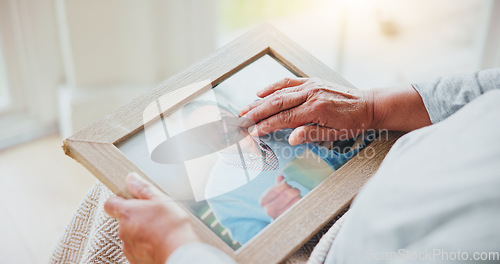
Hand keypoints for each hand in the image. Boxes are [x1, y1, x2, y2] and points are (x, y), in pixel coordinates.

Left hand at [104, 173, 199, 263]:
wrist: (178, 253)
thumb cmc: (171, 226)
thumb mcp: (160, 200)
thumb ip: (142, 188)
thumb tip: (131, 178)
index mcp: (127, 212)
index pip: (110, 203)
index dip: (119, 201)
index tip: (131, 201)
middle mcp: (123, 230)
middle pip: (123, 220)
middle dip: (136, 217)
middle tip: (153, 216)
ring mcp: (128, 246)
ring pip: (130, 235)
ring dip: (140, 231)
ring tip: (158, 230)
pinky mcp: (134, 259)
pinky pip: (136, 248)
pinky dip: (145, 245)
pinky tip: (158, 242)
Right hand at [240, 78, 373, 144]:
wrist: (367, 105)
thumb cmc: (352, 122)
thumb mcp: (334, 134)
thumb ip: (311, 134)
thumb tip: (291, 139)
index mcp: (315, 109)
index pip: (284, 119)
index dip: (266, 126)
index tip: (252, 132)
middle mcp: (310, 94)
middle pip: (276, 103)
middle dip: (256, 112)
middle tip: (241, 120)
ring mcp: (310, 85)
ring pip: (278, 93)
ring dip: (259, 101)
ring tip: (244, 109)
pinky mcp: (311, 81)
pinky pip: (287, 82)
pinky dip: (272, 87)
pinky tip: (261, 92)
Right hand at [259, 175, 300, 218]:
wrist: (281, 220)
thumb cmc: (277, 203)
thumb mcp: (275, 194)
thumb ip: (278, 185)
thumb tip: (280, 176)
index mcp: (263, 201)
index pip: (275, 190)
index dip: (284, 185)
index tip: (286, 185)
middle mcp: (269, 210)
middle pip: (286, 195)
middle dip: (292, 189)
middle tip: (294, 190)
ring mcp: (280, 216)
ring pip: (295, 200)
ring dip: (298, 196)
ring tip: (296, 197)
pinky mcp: (290, 219)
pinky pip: (300, 207)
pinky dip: (302, 202)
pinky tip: (299, 203)